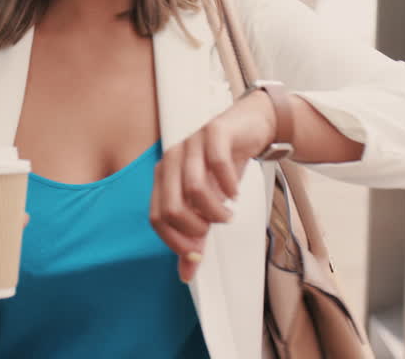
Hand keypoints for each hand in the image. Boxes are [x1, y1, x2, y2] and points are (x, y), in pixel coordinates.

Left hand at [149, 90, 276, 282]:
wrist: (248, 129)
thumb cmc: (223, 168)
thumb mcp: (208, 205)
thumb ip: (196, 237)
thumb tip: (187, 275)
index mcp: (163, 178)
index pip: (156, 218)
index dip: (175, 241)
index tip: (197, 253)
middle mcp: (171, 160)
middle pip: (170, 207)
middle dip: (195, 227)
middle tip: (214, 227)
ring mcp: (190, 143)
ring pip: (193, 188)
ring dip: (215, 210)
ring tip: (227, 213)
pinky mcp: (213, 131)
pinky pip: (217, 162)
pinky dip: (229, 184)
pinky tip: (235, 192)